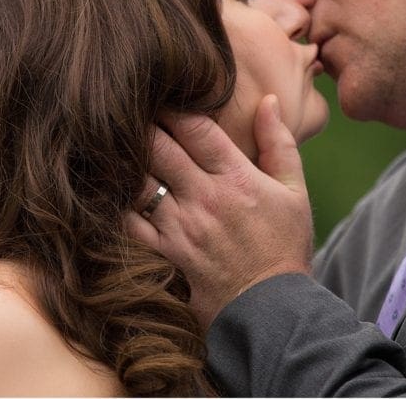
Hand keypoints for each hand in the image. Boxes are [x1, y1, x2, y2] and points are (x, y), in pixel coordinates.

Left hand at [126, 94, 313, 328]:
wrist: (273, 311)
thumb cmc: (285, 247)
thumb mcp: (295, 191)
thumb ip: (279, 143)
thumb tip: (269, 100)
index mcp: (236, 178)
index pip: (196, 129)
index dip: (174, 106)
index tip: (162, 93)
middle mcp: (204, 198)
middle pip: (159, 148)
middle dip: (142, 124)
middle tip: (127, 107)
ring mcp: (181, 227)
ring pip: (138, 180)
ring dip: (125, 159)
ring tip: (112, 141)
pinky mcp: (165, 252)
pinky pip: (130, 221)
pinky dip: (118, 201)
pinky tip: (110, 185)